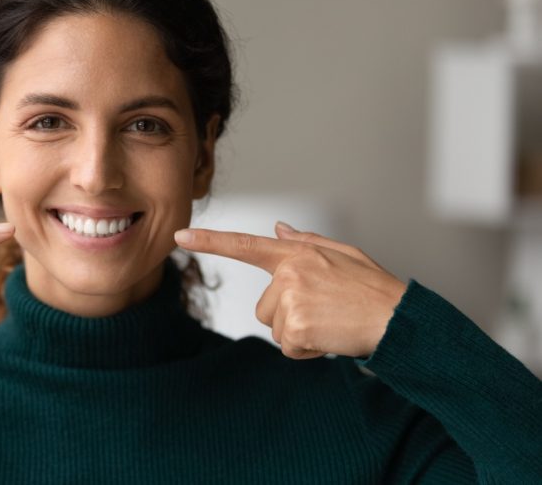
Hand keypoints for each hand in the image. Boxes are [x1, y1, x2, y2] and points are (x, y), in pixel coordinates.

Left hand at [174, 221, 406, 359]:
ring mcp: (291, 298)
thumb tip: (277, 228)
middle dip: (289, 316)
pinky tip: (330, 337)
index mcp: (298, 253)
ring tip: (330, 322)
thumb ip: (305, 242)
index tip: (180, 237)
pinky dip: (307, 350)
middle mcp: (289, 272)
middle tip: (325, 311)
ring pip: (274, 328)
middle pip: (264, 307)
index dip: (210, 241)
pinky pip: (287, 347)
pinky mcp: (295, 326)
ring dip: (299, 333)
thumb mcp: (341, 254)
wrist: (398, 319)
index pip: (245, 245)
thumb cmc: (372, 288)